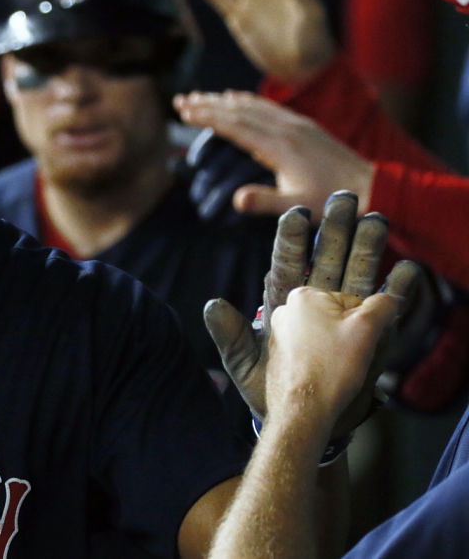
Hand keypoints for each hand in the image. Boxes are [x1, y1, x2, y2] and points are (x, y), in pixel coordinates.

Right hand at [174, 90, 373, 216]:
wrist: (371, 185)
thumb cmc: (331, 200)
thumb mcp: (297, 206)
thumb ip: (264, 202)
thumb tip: (234, 200)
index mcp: (279, 146)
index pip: (235, 126)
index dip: (207, 117)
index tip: (184, 111)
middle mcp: (286, 128)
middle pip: (238, 110)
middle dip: (207, 104)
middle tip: (180, 100)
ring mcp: (295, 123)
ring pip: (252, 105)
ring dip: (222, 100)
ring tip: (199, 97)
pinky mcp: (303, 124)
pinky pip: (267, 106)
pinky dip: (245, 100)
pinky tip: (234, 98)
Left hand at [202, 193, 415, 435]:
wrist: (300, 421)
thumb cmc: (266, 390)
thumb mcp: (242, 363)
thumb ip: (231, 334)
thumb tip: (211, 304)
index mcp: (283, 303)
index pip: (287, 262)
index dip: (292, 238)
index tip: (296, 213)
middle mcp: (314, 303)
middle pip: (327, 258)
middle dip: (336, 228)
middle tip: (344, 196)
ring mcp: (343, 317)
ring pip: (358, 274)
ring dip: (369, 247)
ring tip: (377, 218)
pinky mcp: (367, 336)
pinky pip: (386, 309)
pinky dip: (397, 290)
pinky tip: (407, 269)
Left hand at [265, 287, 399, 430]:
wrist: (302, 409)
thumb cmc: (332, 369)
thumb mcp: (367, 329)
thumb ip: (382, 306)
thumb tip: (389, 298)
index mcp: (304, 296)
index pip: (352, 303)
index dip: (363, 325)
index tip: (357, 343)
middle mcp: (286, 310)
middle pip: (336, 318)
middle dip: (348, 337)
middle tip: (346, 358)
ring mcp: (279, 332)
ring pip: (324, 335)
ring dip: (335, 349)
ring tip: (334, 368)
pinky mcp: (279, 353)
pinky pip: (310, 350)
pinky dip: (320, 359)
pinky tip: (322, 373)